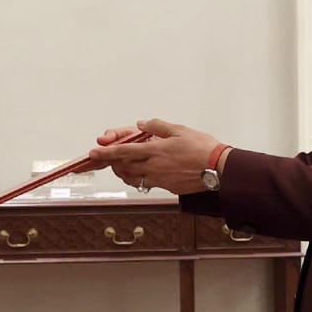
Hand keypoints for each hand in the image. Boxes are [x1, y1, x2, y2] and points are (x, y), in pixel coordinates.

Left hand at [87, 118, 222, 195]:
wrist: (217, 169)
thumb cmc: (202, 148)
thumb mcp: (179, 130)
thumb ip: (156, 126)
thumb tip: (141, 124)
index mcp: (155, 150)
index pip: (123, 151)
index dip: (105, 153)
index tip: (93, 153)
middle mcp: (153, 167)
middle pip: (122, 166)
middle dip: (109, 162)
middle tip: (102, 159)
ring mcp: (158, 178)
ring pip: (130, 177)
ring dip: (121, 171)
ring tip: (118, 164)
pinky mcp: (165, 186)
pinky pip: (143, 183)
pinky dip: (135, 178)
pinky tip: (136, 173)